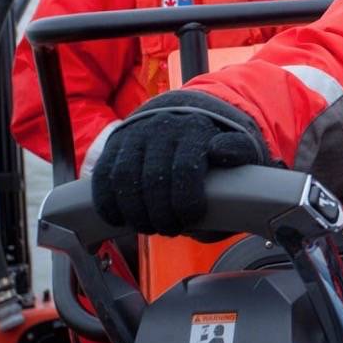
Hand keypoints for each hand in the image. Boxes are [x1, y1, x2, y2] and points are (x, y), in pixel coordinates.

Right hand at [92, 92, 269, 235]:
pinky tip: (119, 219)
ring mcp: (135, 133)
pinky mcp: (115, 142)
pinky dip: (107, 201)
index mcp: (195, 127)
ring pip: (125, 177)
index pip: (185, 169)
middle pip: (153, 178)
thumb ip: (238, 150)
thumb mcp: (238, 143)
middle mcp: (162, 126)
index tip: (191, 217)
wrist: (186, 114)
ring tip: (149, 227)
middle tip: (170, 229)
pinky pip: (103, 175)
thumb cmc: (213, 141)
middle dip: (160, 213)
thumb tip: (220, 152)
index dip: (186, 202)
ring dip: (134, 211)